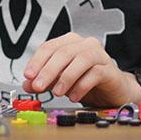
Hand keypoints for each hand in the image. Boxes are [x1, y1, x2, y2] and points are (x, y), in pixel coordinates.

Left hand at [21, 32, 136, 106]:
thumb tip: (27, 84)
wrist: (112, 90)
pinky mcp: (110, 70)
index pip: (49, 47)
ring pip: (81, 59)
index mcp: (70, 42)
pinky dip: (82, 85)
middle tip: (38, 86)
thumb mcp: (59, 81)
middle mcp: (85, 45)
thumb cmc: (86, 80)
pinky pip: (96, 73)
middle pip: (64, 52)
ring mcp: (100, 55)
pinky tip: (74, 96)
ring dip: (66, 77)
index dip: (37, 61)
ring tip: (57, 93)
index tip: (28, 75)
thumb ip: (44, 81)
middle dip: (48, 70)